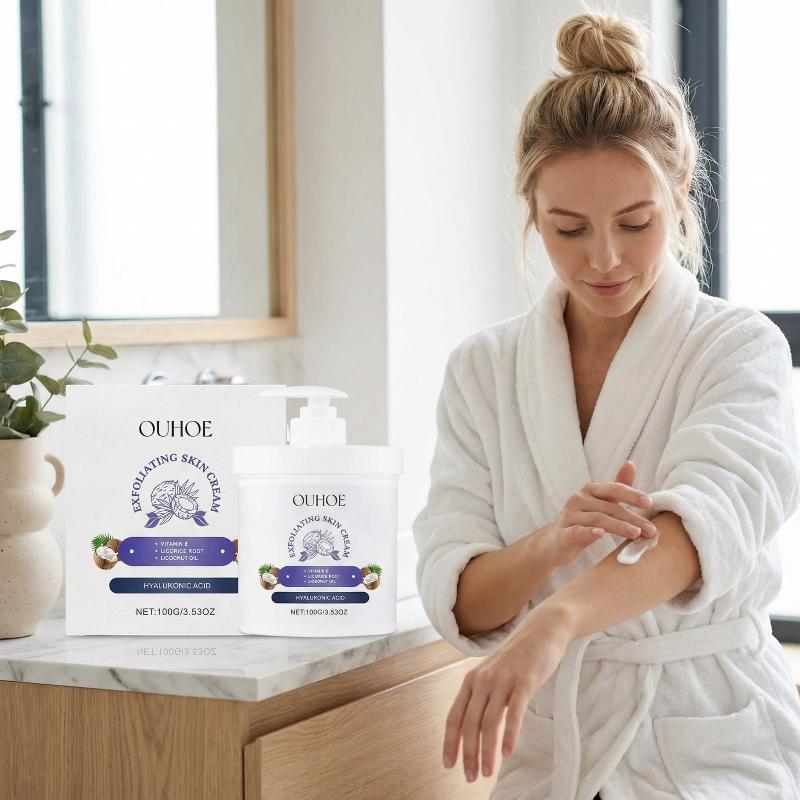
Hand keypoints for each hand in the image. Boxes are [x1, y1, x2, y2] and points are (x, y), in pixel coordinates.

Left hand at [442, 606, 573, 781]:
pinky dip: (509, 735)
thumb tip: (473, 729)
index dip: (450, 742)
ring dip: (487, 751)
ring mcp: (503, 680)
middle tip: (470, 777)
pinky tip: (506, 752)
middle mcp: (483, 680)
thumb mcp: (493, 675)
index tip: (448, 765)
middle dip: (468, 753)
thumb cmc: (517, 657)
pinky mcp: (524, 681)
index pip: (454, 716)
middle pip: (470, 723)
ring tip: (487, 771)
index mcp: (472, 680)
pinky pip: (514, 713)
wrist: (542, 630)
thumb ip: (483, 697)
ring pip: (489, 722)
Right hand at [540, 460, 654, 567]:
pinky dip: (589, 532)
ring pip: (597, 519)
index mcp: (589, 490)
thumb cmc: (582, 521)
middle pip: (610, 507)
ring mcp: (569, 515)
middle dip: (632, 518)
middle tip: (651, 530)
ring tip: (636, 534)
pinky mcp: (563, 533)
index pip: (614, 489)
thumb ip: (617, 486)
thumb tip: (631, 464)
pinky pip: (577, 531)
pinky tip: (600, 534)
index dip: (632, 495)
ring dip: (619, 526)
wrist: (554, 542)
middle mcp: (578, 498)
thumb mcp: (600, 504)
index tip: (649, 503)